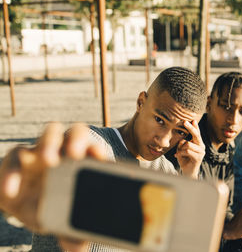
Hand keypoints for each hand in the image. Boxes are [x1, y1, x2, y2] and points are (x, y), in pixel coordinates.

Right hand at [0, 123, 105, 250]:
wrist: (17, 199)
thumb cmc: (46, 204)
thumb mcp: (57, 219)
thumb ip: (69, 232)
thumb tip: (79, 248)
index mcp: (82, 162)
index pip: (95, 149)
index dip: (98, 150)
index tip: (99, 158)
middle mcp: (66, 151)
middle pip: (77, 132)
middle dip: (78, 139)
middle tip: (75, 154)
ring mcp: (42, 150)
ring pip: (51, 132)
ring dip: (51, 142)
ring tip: (49, 159)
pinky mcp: (19, 156)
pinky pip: (16, 155)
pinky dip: (14, 172)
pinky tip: (13, 189)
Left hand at [174, 120, 204, 178]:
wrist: (187, 172)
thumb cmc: (184, 159)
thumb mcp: (181, 149)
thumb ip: (182, 143)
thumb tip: (182, 139)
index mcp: (198, 143)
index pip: (197, 133)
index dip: (195, 126)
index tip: (192, 120)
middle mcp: (201, 146)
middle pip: (196, 135)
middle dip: (190, 128)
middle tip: (184, 122)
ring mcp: (201, 152)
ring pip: (188, 144)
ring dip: (181, 148)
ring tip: (179, 153)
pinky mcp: (198, 158)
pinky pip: (187, 151)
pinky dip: (180, 153)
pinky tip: (178, 156)